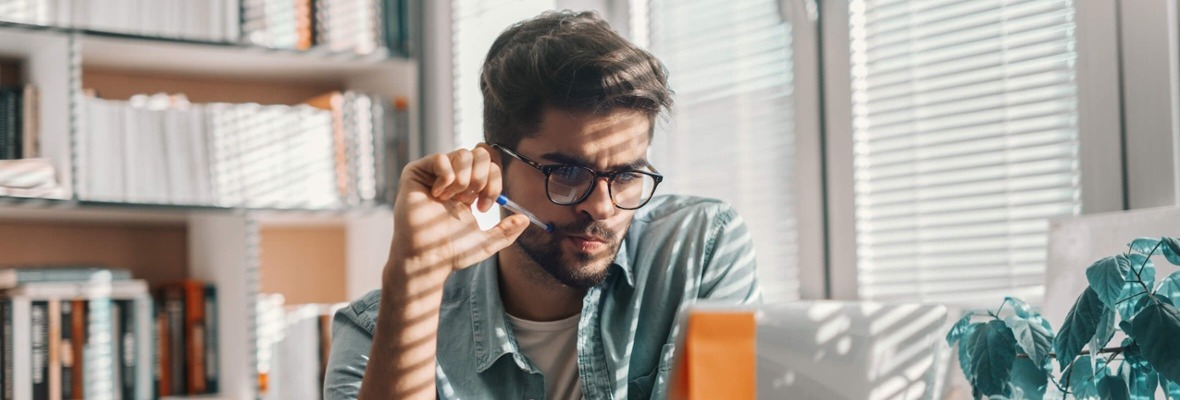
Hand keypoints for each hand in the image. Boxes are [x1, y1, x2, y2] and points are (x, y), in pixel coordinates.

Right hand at [387, 145, 528, 286]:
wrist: (427, 258)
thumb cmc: (451, 251)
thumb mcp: (485, 242)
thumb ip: (506, 231)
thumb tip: (526, 219)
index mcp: (469, 189)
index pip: (490, 165)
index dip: (494, 182)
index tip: (484, 207)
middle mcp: (453, 178)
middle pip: (480, 154)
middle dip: (482, 177)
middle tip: (471, 200)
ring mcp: (434, 174)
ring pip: (462, 154)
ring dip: (463, 179)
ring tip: (453, 199)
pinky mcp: (416, 172)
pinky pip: (440, 158)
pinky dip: (445, 177)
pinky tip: (437, 195)